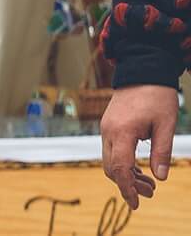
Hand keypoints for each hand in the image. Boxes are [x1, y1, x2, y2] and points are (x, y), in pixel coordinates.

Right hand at [102, 84, 179, 209]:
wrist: (142, 69)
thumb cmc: (156, 96)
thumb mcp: (166, 125)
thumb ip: (162, 152)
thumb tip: (160, 178)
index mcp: (122, 132)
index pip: (119, 167)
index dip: (127, 188)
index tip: (136, 204)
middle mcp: (108, 131)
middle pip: (110, 167)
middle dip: (128, 184)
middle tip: (151, 193)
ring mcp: (106, 127)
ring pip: (109, 160)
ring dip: (126, 174)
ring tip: (149, 184)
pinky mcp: (109, 125)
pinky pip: (111, 150)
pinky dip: (123, 163)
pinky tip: (140, 168)